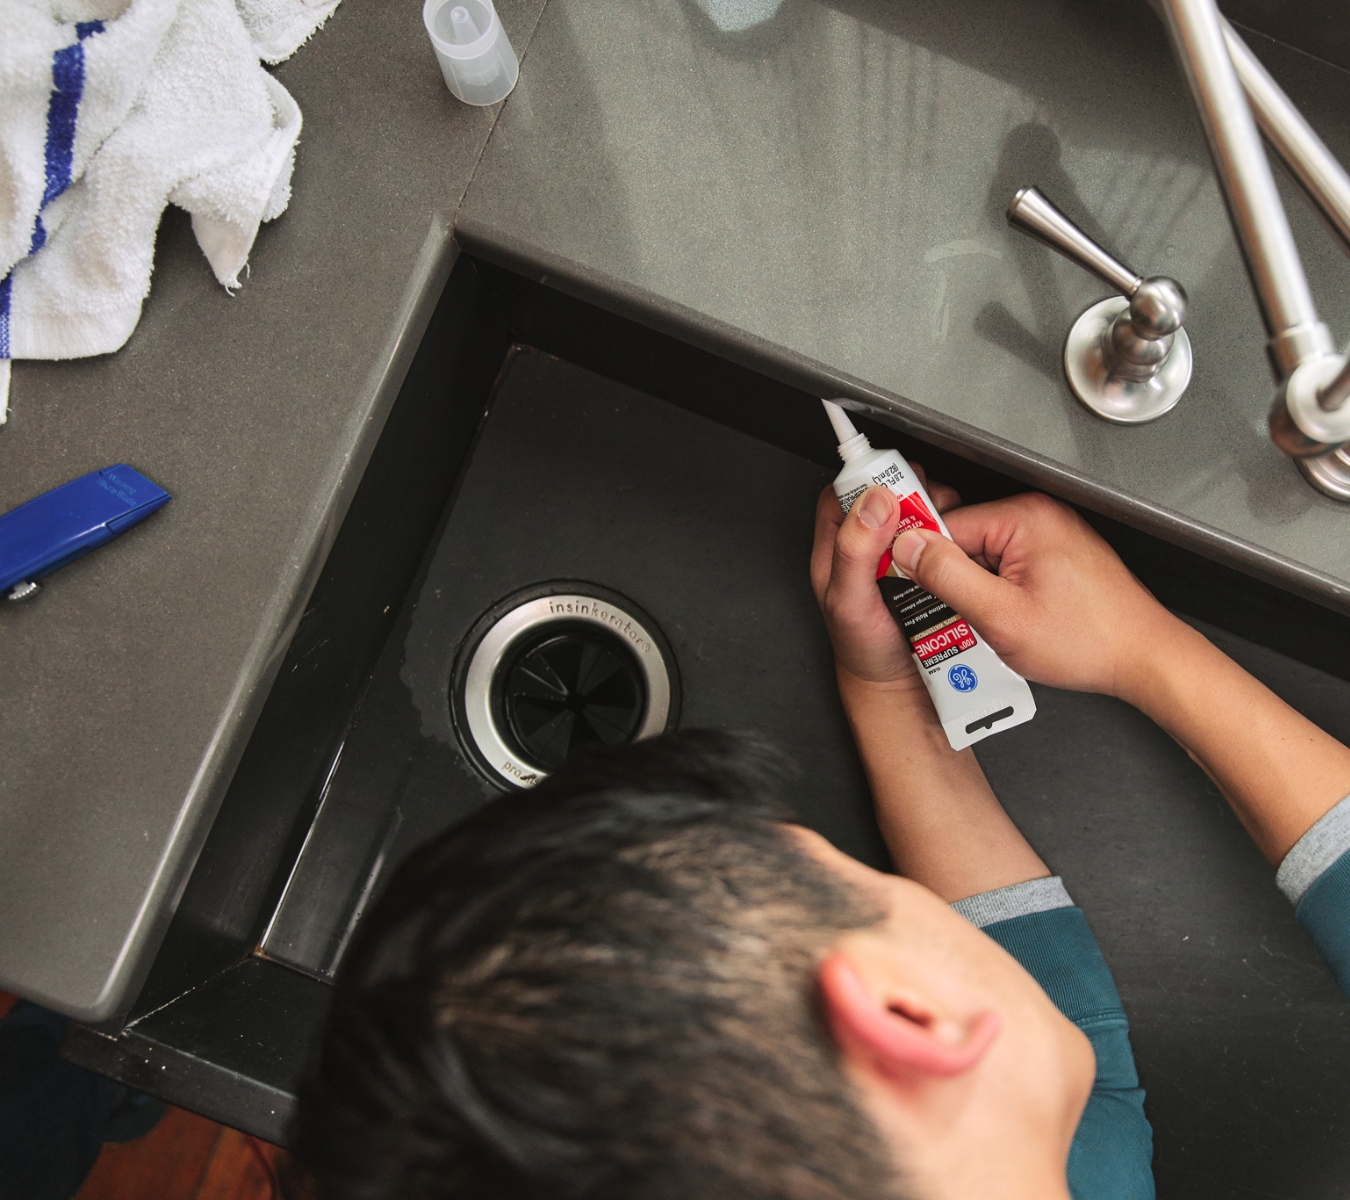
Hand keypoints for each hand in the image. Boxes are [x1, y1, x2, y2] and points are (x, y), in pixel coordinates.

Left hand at [810, 468, 961, 690]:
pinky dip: (956, 535)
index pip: (847, 491)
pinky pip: (944, 536)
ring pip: (921, 511)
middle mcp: (869, 544)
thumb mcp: (848, 601)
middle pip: (891, 493)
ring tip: (945, 536)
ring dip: (939, 513)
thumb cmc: (862, 649)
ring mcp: (901, 553)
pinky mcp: (930, 565)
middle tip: (929, 512)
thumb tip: (874, 502)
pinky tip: (958, 551)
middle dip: (914, 493)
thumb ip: (854, 552)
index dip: (870, 479)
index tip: (895, 484)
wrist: (898, 685)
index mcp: (839, 545)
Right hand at [889, 492, 1179, 698]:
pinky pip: (1006, 568)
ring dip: (975, 590)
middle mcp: (1038, 517)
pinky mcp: (1055, 558)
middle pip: (964, 540)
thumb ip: (948, 576)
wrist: (1144, 659)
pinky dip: (996, 594)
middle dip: (952, 579)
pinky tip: (1006, 620)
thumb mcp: (1001, 615)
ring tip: (988, 622)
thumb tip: (907, 547)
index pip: (946, 526)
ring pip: (983, 558)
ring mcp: (1049, 536)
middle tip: (954, 614)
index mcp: (1024, 517)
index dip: (923, 561)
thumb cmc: (1088, 639)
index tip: (906, 584)